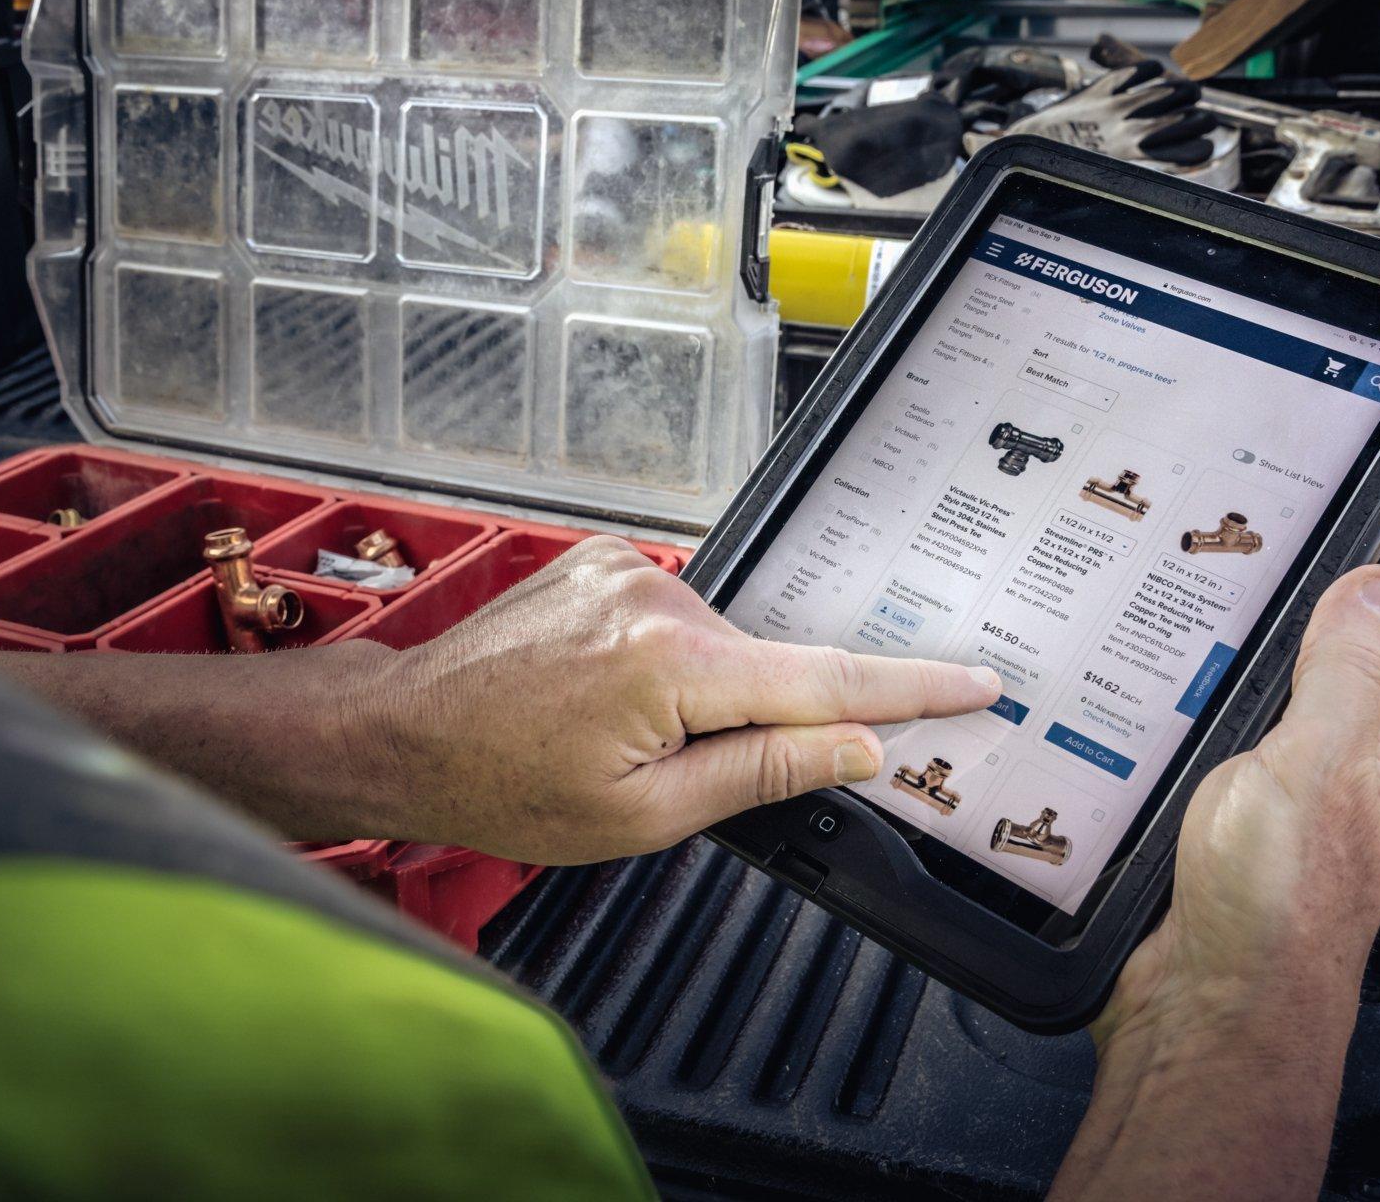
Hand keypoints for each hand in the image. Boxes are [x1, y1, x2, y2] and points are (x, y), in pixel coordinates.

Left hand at [361, 536, 1003, 863]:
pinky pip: (680, 622)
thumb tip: (858, 748)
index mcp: (671, 665)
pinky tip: (607, 704)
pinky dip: (674, 666)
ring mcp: (626, 572)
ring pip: (722, 648)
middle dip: (762, 724)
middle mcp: (655, 597)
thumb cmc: (504, 786)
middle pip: (768, 669)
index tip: (977, 684)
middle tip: (679, 776)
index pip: (824, 682)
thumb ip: (763, 773)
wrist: (402, 733)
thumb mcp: (645, 815)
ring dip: (707, 698)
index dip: (910, 690)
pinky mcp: (605, 564)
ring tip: (615, 742)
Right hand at [1050, 565, 1379, 1201]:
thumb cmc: (1275, 906)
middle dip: (1212, 662)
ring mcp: (1244, 823)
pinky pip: (1154, 785)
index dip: (1302, 610)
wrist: (1201, 1010)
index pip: (1342, 657)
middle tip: (1164, 620)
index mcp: (1363, 760)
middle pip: (1258, 695)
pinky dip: (1127, 763)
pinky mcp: (1185, 852)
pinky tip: (1101, 748)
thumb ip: (1341, 672)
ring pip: (1197, 739)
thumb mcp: (1316, 759)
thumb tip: (1377, 588)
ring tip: (1121, 676)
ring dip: (1160, 714)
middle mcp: (1308, 791)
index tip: (1252, 568)